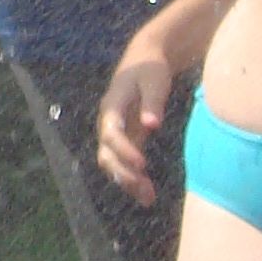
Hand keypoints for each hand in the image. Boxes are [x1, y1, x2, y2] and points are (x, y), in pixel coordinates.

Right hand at [97, 49, 170, 203]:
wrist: (144, 62)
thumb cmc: (150, 69)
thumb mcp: (155, 80)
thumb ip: (153, 102)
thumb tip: (152, 125)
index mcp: (112, 106)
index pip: (111, 132)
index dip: (123, 149)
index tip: (142, 164)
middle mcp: (108, 123)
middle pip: (106, 153)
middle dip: (123, 173)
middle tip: (145, 188)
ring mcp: (115, 133)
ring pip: (112, 163)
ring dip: (127, 181)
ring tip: (148, 198)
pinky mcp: (126, 140)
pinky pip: (124, 164)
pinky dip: (134, 179)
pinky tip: (148, 195)